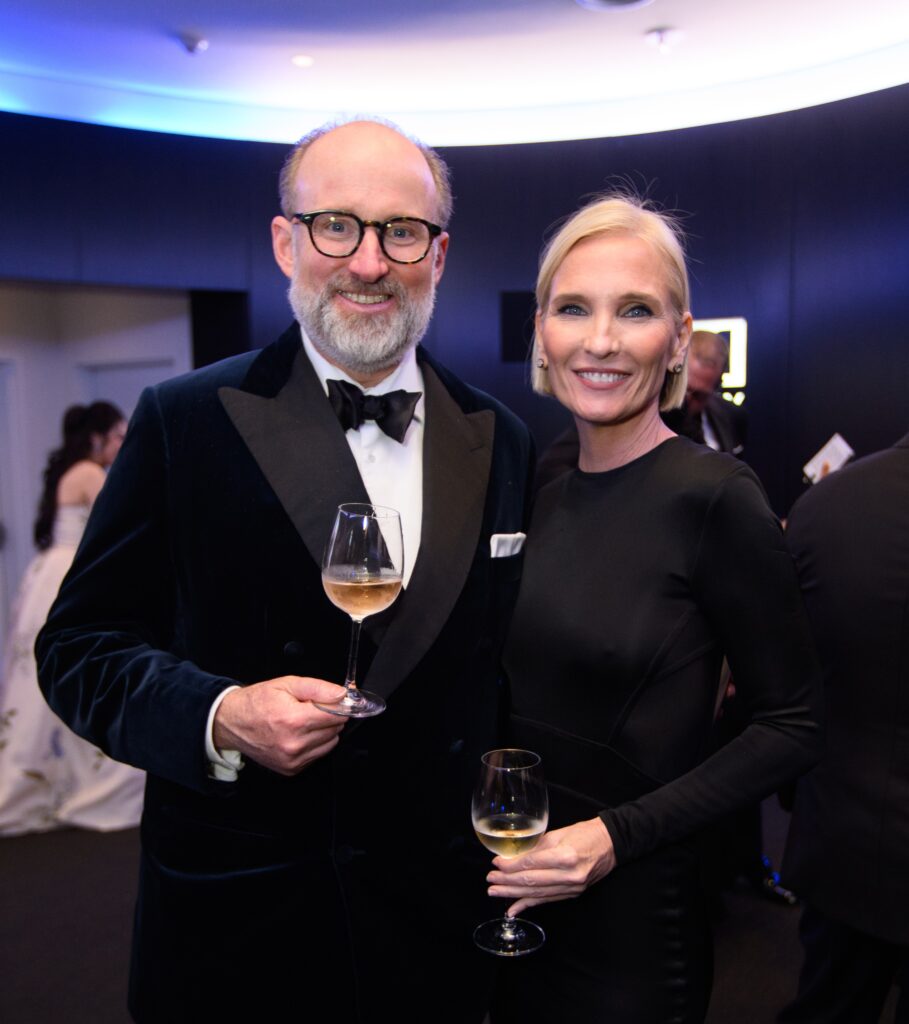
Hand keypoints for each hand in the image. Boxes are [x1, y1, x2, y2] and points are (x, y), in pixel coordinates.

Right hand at [213, 676, 347, 775]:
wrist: (232, 722)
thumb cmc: (258, 701)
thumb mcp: (287, 684)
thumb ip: (318, 688)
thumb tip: (342, 694)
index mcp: (294, 720)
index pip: (336, 716)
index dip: (339, 706)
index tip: (335, 701)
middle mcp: (294, 744)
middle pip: (335, 730)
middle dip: (330, 717)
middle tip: (312, 709)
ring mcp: (292, 760)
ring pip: (329, 744)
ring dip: (324, 732)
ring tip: (304, 721)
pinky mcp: (290, 769)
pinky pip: (317, 755)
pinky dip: (314, 744)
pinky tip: (299, 734)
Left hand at [487, 817, 616, 916]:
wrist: (610, 845)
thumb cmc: (584, 834)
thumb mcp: (558, 834)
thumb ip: (536, 847)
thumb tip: (513, 857)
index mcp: (565, 856)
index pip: (531, 864)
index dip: (511, 865)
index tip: (496, 863)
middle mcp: (569, 876)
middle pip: (531, 881)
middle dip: (507, 881)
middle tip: (490, 879)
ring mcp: (571, 888)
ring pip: (536, 894)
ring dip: (513, 894)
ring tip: (494, 892)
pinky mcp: (572, 895)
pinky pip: (546, 901)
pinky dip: (527, 905)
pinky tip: (512, 910)